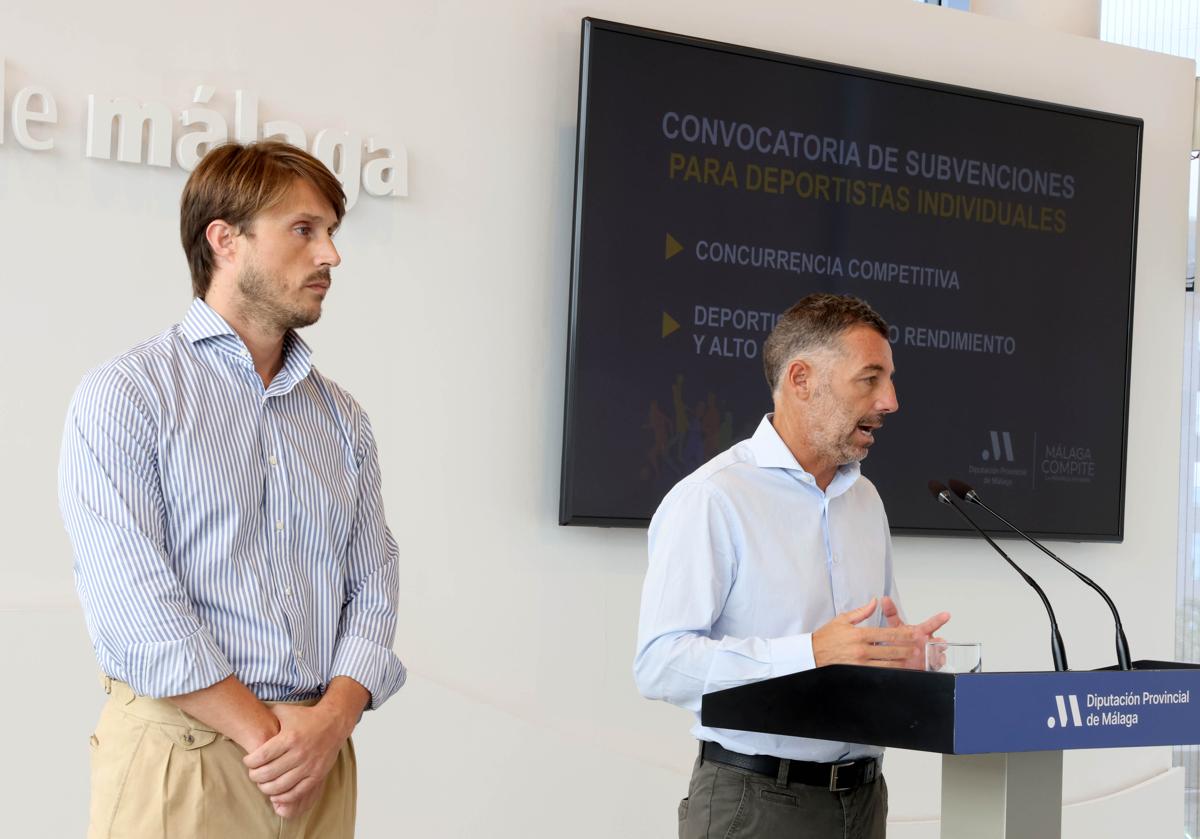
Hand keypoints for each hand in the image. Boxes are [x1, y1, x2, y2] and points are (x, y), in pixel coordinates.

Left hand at [243, 704, 352, 815]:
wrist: (334, 722)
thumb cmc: (306, 717)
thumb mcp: (285, 711)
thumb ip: (267, 714)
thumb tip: (249, 716)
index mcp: (289, 737)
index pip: (261, 757)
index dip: (249, 763)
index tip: (248, 761)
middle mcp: (299, 753)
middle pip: (268, 773)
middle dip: (255, 776)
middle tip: (253, 774)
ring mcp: (309, 765)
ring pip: (280, 786)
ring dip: (266, 788)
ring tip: (263, 783)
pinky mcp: (317, 775)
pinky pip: (297, 792)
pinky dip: (283, 797)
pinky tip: (276, 794)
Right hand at [812, 598, 949, 668]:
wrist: (811, 654)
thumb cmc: (825, 637)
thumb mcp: (842, 619)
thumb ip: (861, 612)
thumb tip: (875, 602)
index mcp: (859, 634)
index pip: (887, 633)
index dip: (903, 634)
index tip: (914, 634)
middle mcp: (861, 649)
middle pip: (891, 650)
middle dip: (908, 650)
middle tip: (920, 649)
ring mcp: (860, 663)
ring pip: (887, 664)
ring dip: (902, 663)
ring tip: (914, 661)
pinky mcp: (857, 672)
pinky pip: (878, 673)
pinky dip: (889, 672)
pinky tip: (897, 671)